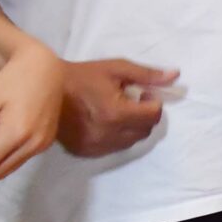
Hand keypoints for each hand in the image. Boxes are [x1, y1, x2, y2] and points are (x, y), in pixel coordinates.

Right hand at [57, 57, 173, 156]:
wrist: (47, 90)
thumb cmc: (83, 76)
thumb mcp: (116, 68)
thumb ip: (147, 75)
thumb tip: (175, 76)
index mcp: (116, 113)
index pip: (153, 116)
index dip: (154, 101)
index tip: (144, 92)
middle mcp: (108, 135)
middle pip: (145, 130)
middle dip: (145, 114)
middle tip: (133, 99)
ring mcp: (96, 146)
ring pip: (132, 141)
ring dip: (133, 126)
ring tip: (119, 109)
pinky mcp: (86, 152)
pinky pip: (114, 147)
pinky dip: (118, 135)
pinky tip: (107, 120)